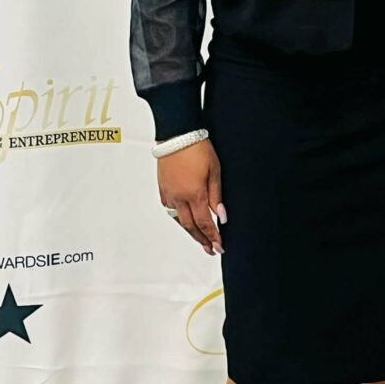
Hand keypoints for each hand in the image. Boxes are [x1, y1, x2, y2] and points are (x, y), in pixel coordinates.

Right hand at [157, 139, 225, 255]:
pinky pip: (170, 209)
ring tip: (199, 239)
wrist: (177, 134)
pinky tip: (184, 220)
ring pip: (178, 220)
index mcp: (194, 194)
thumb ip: (216, 196)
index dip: (212, 237)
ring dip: (189, 232)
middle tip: (210, 249)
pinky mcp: (163, 188)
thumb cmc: (197, 148)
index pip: (204, 223)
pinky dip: (178, 218)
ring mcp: (169, 193)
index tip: (219, 246)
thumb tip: (221, 216)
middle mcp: (179, 197)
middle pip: (190, 226)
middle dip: (201, 240)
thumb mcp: (214, 171)